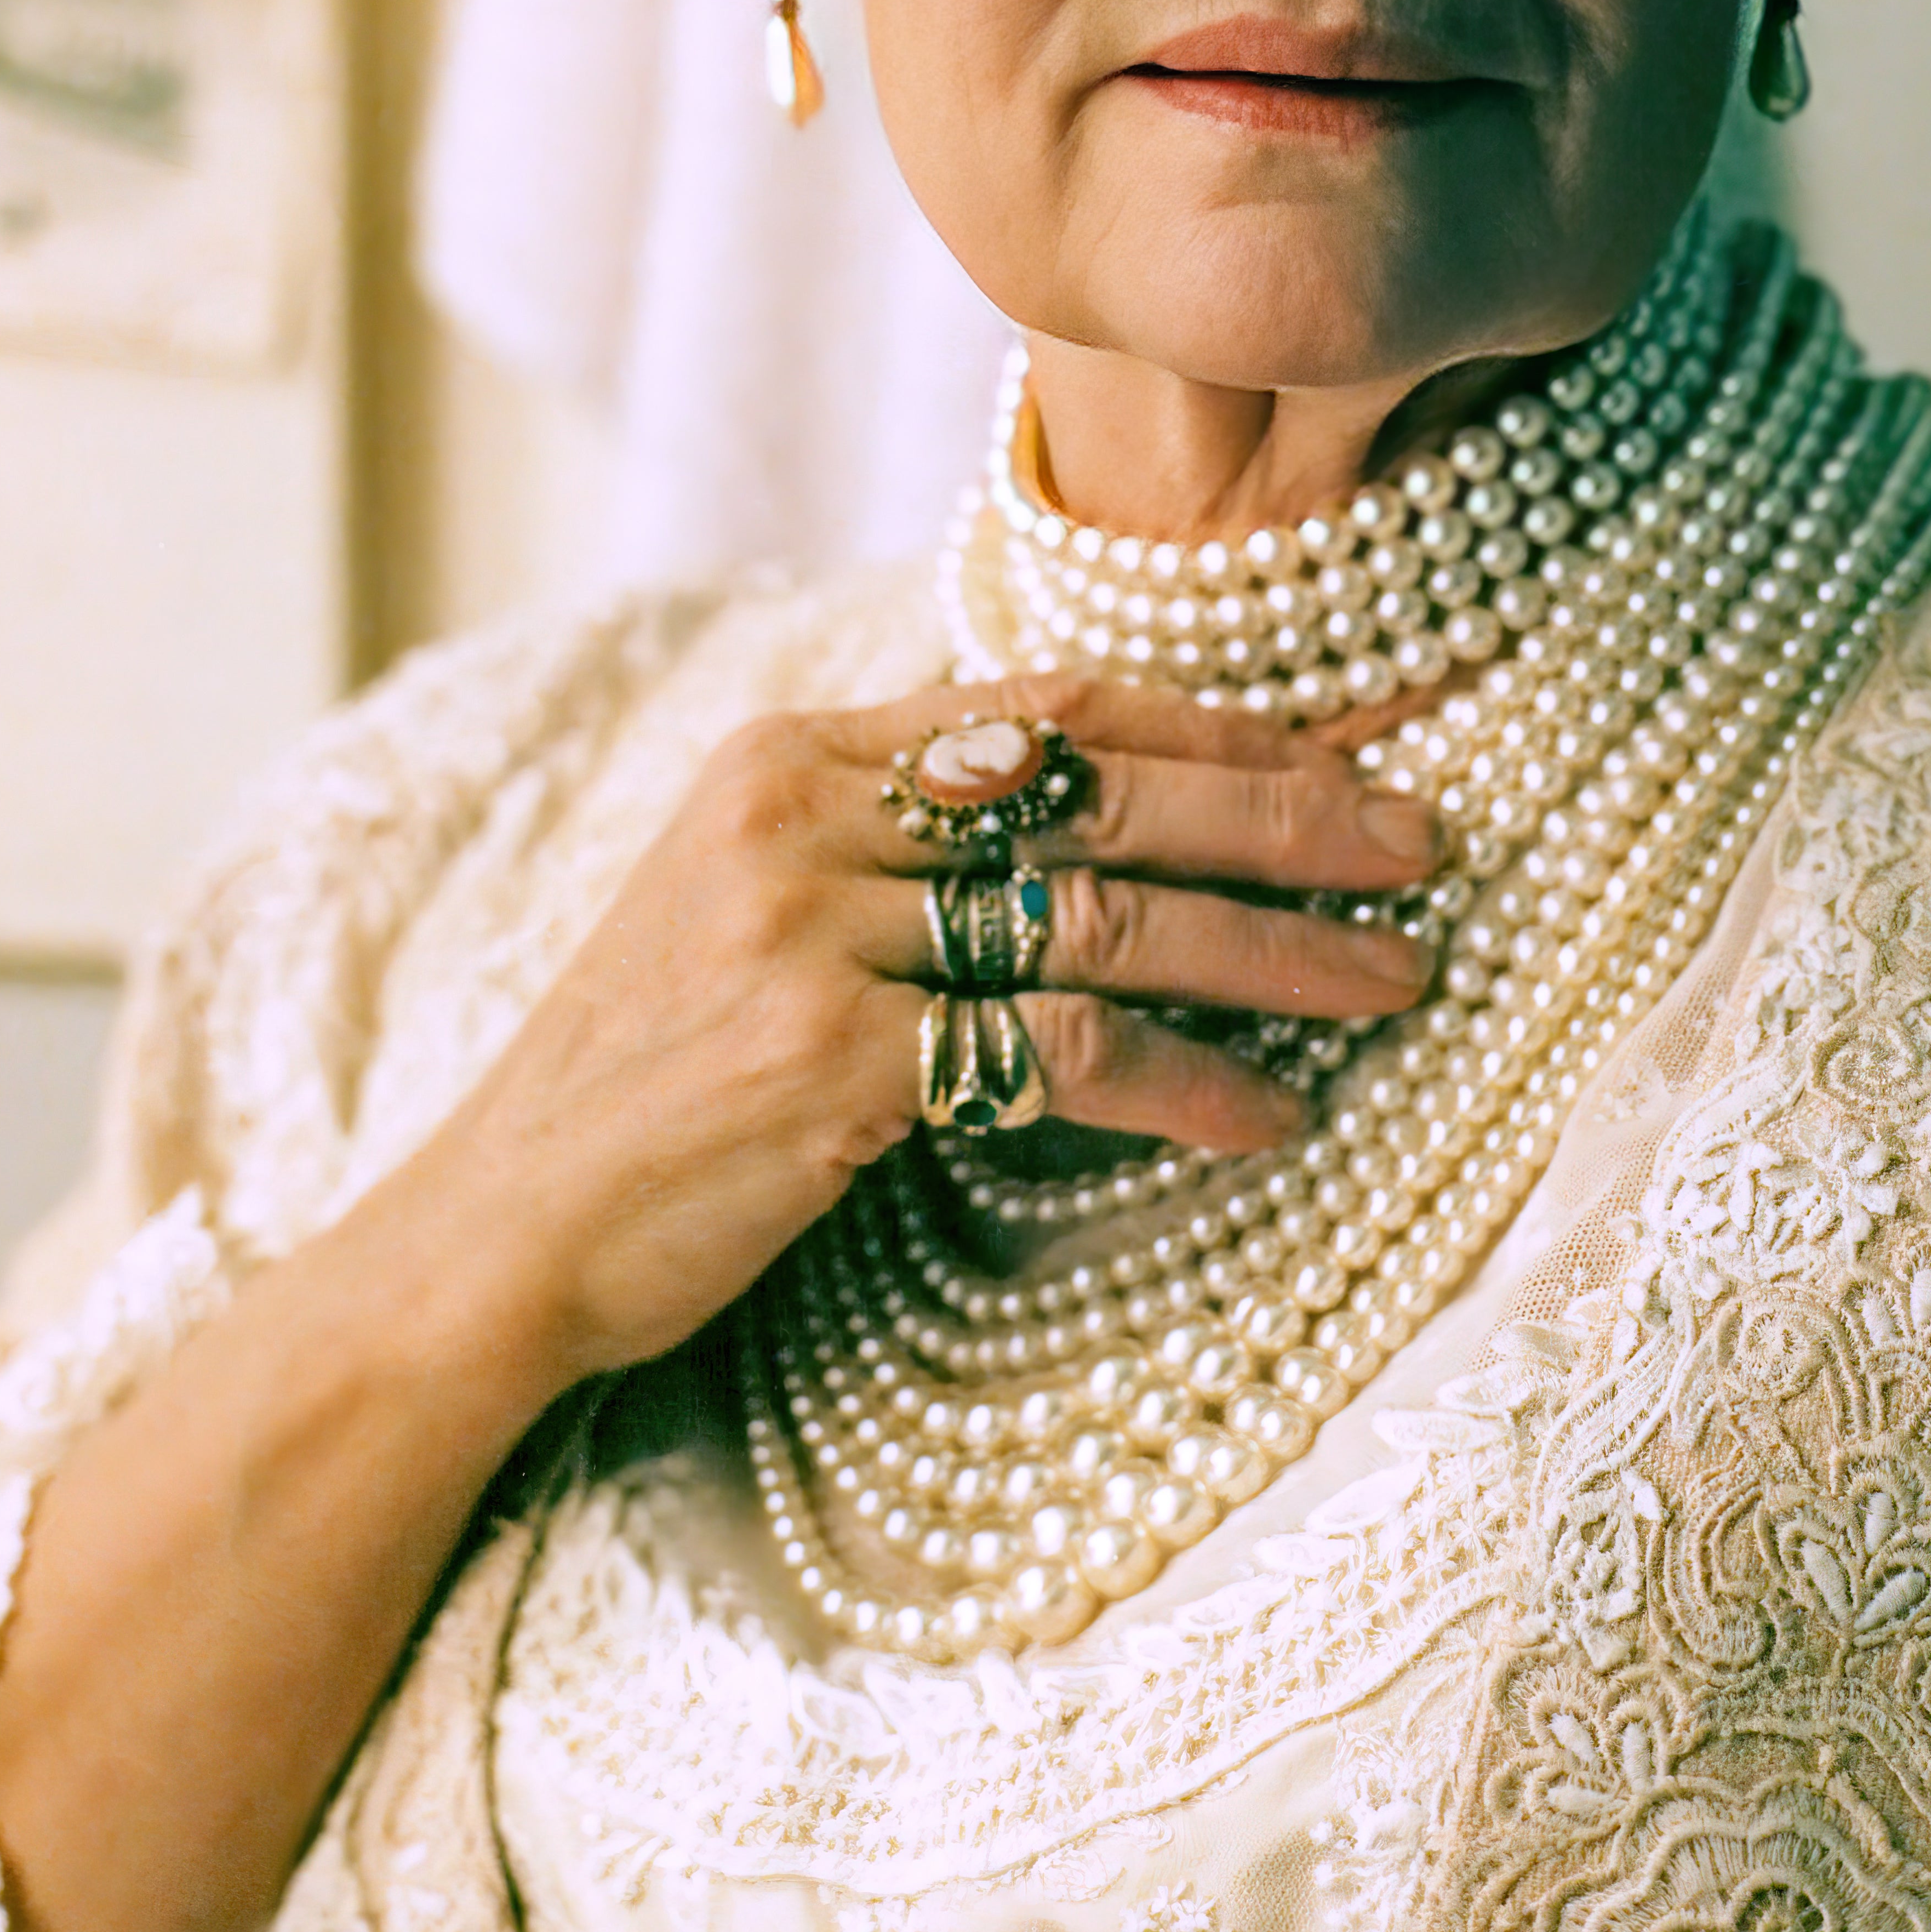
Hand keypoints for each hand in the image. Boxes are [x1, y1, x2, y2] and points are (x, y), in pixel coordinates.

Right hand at [416, 673, 1444, 1391]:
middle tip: (1425, 849)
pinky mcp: (828, 1059)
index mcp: (791, 757)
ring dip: (1274, 951)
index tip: (1357, 748)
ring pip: (1104, 915)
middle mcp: (800, 817)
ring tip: (1396, 979)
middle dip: (1288, 816)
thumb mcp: (756, 908)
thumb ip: (898, 841)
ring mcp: (811, 934)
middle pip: (1104, 790)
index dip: (1224, 724)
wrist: (506, 1226)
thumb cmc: (656, 1082)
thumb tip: (1099, 818)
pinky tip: (1271, 1116)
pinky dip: (1185, 1084)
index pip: (1058, 705)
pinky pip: (1059, 1053)